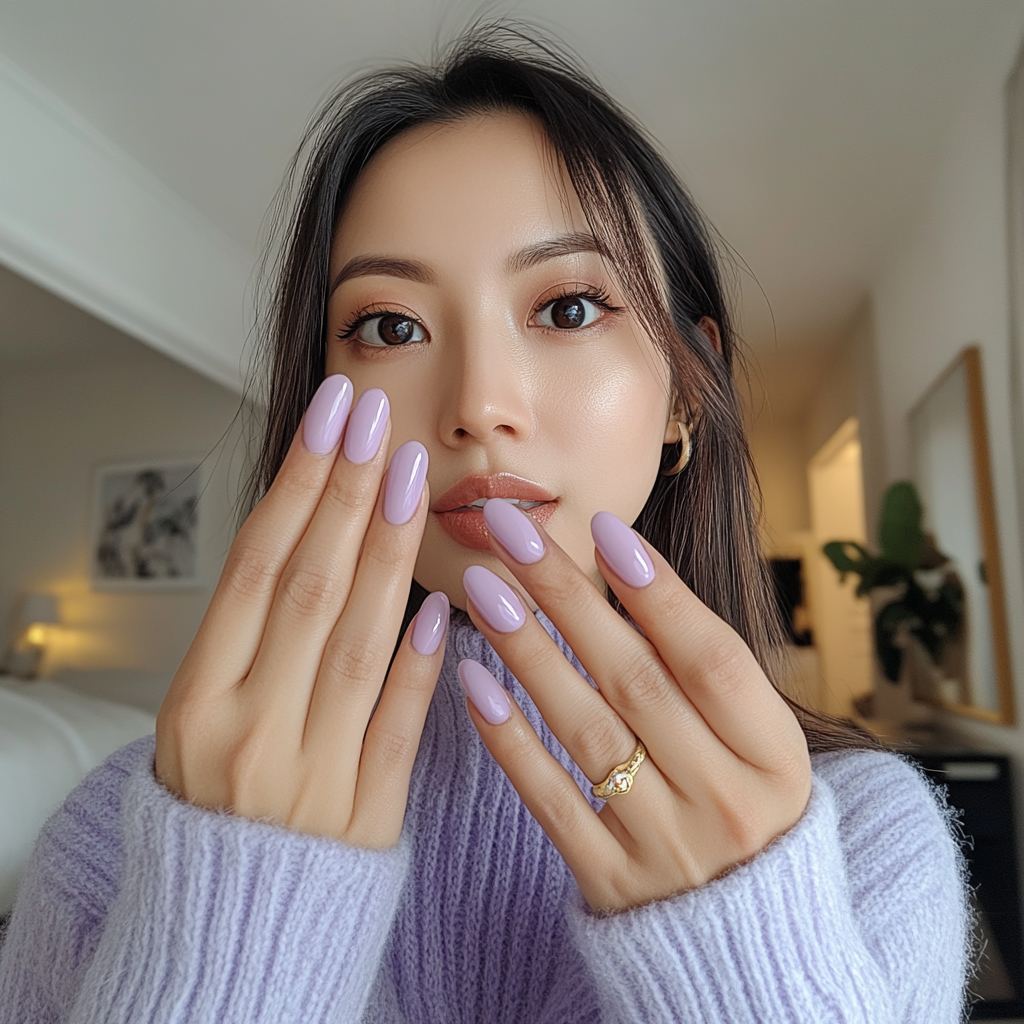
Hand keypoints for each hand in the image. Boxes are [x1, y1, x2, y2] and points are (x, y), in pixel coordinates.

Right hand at [155, 376, 448, 848]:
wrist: (231, 925)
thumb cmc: (217, 802)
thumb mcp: (197, 719)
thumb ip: (249, 639)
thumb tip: (309, 537)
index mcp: (196, 703)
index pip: (253, 567)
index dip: (296, 484)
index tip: (332, 417)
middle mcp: (248, 732)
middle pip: (307, 588)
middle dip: (347, 493)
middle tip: (379, 417)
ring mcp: (309, 776)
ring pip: (358, 642)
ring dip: (389, 552)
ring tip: (413, 476)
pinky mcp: (366, 815)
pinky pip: (398, 726)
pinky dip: (420, 664)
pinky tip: (444, 604)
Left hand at [458, 499, 811, 912]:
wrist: (748, 942)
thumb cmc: (744, 807)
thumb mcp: (760, 747)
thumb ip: (706, 675)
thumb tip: (627, 572)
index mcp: (776, 758)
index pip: (713, 657)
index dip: (659, 590)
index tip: (603, 528)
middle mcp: (726, 801)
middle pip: (636, 680)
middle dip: (568, 597)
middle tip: (513, 532)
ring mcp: (667, 848)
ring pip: (586, 731)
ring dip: (528, 652)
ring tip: (481, 590)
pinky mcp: (612, 884)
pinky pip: (551, 803)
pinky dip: (510, 740)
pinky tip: (473, 681)